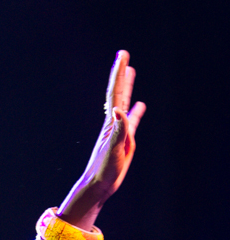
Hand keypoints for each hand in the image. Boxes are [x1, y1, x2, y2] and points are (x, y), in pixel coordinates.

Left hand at [59, 50, 145, 226]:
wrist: (99, 184)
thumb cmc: (104, 170)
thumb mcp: (113, 150)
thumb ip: (117, 131)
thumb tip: (118, 110)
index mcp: (110, 122)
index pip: (115, 93)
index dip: (118, 74)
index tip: (122, 56)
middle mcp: (113, 122)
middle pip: (118, 92)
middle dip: (121, 74)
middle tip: (123, 54)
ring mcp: (119, 130)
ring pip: (125, 103)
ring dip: (127, 87)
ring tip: (130, 71)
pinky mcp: (124, 140)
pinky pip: (132, 121)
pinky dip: (136, 112)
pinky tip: (140, 105)